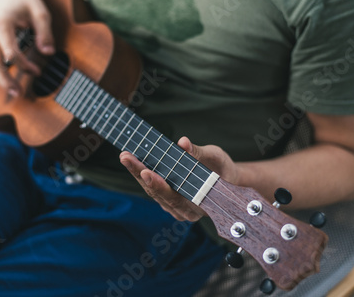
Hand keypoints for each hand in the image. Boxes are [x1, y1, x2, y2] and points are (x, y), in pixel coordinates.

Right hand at [0, 0, 54, 96]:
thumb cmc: (25, 1)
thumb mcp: (40, 10)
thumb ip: (45, 31)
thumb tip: (48, 52)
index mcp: (1, 23)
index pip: (10, 51)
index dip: (24, 64)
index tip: (38, 71)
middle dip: (6, 79)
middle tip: (19, 92)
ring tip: (13, 93)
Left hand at [120, 137, 240, 220]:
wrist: (228, 180)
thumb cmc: (223, 169)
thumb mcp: (215, 157)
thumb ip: (198, 153)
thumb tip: (183, 142)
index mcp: (198, 205)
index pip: (173, 197)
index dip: (159, 185)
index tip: (146, 172)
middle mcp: (183, 210)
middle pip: (156, 192)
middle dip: (139, 173)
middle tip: (125, 157)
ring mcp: (174, 206)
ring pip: (151, 190)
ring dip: (137, 172)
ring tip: (126, 156)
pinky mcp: (168, 199)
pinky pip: (152, 187)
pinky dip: (142, 174)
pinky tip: (133, 161)